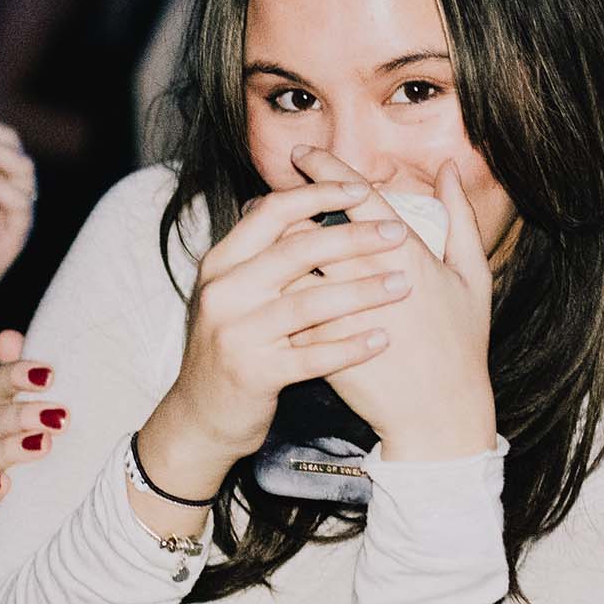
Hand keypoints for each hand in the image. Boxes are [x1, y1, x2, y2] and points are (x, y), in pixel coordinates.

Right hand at [0, 330, 60, 535]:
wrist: (23, 508)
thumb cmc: (30, 449)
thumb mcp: (35, 410)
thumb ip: (25, 375)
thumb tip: (8, 336)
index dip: (17, 375)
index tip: (50, 374)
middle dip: (23, 414)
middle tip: (60, 416)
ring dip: (11, 449)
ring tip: (43, 445)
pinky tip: (5, 486)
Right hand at [142, 175, 415, 499]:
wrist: (200, 415)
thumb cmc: (233, 344)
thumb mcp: (237, 292)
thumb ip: (267, 252)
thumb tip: (310, 206)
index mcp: (222, 263)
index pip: (272, 212)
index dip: (318, 195)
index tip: (362, 188)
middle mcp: (224, 292)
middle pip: (297, 250)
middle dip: (354, 237)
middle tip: (398, 232)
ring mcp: (237, 333)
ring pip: (309, 302)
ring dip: (363, 291)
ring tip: (403, 284)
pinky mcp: (254, 373)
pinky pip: (313, 355)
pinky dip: (351, 346)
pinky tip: (382, 339)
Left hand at [287, 148, 494, 459]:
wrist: (438, 414)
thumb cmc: (461, 344)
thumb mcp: (473, 275)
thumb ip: (459, 217)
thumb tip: (449, 168)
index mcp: (403, 252)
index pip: (352, 195)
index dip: (324, 168)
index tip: (303, 155)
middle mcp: (365, 276)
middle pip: (307, 224)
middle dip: (283, 205)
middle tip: (270, 195)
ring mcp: (338, 312)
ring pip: (287, 264)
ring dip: (269, 245)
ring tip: (261, 238)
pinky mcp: (319, 344)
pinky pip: (284, 308)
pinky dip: (271, 290)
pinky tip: (265, 285)